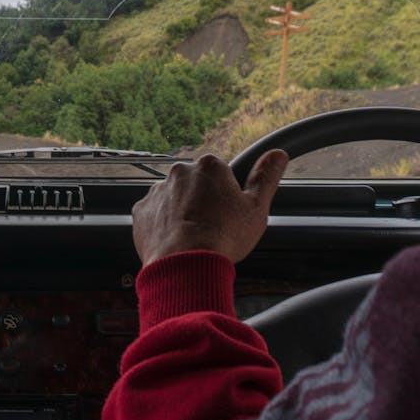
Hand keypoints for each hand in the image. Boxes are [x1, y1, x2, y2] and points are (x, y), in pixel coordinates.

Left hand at [132, 150, 287, 265]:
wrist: (184, 264)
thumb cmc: (223, 237)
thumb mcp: (256, 207)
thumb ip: (266, 177)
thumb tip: (277, 155)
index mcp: (209, 166)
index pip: (220, 173)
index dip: (227, 195)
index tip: (228, 213)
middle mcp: (180, 172)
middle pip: (195, 184)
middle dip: (202, 201)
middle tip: (212, 227)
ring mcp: (157, 191)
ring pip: (174, 198)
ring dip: (181, 212)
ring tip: (193, 238)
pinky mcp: (141, 211)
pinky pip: (154, 214)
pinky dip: (163, 225)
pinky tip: (175, 241)